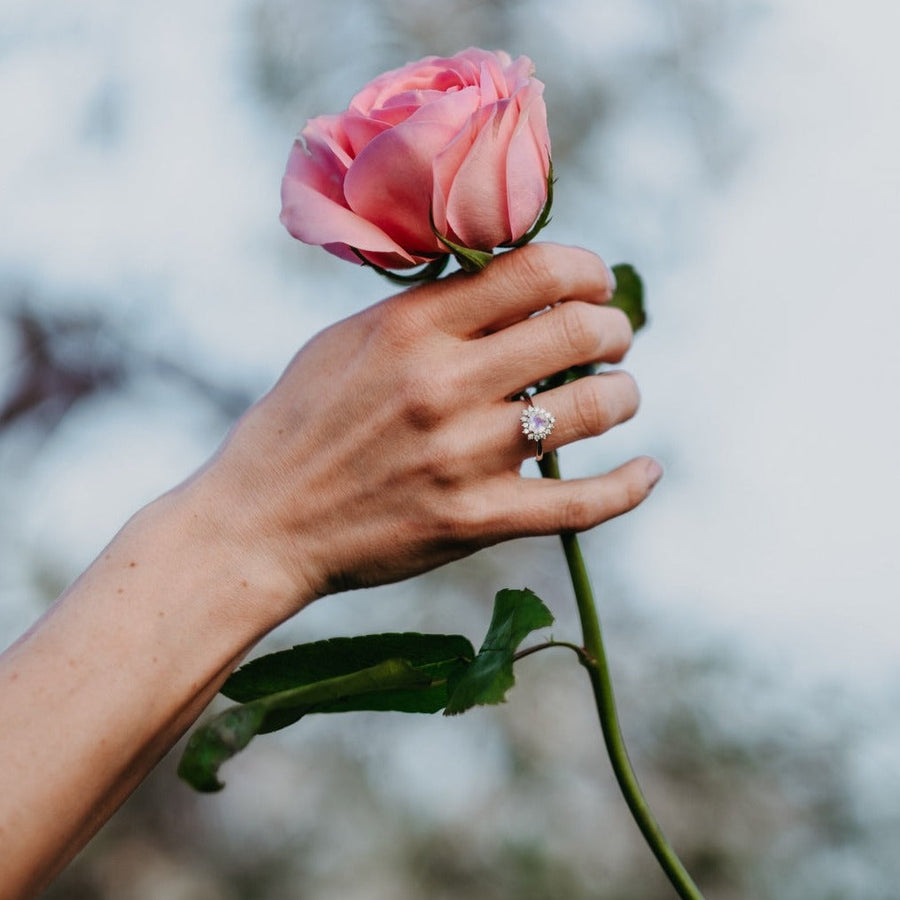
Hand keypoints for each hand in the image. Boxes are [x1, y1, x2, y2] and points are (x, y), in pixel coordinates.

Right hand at [193, 243, 660, 625]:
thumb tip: (503, 286)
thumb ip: (424, 311)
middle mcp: (445, 384)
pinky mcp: (475, 520)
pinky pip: (580, 503)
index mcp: (412, 328)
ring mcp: (464, 456)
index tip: (594, 283)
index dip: (586, 270)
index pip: (536, 272)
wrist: (258, 523)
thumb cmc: (298, 424)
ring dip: (622, 396)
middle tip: (612, 339)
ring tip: (618, 396)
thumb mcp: (346, 343)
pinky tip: (648, 470)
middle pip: (579, 332)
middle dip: (614, 329)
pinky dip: (629, 486)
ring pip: (592, 410)